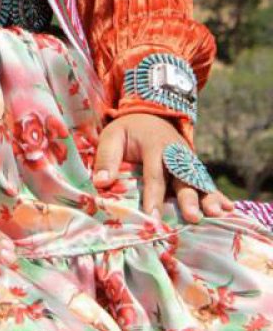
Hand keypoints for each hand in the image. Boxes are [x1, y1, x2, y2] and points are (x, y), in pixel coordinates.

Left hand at [93, 113, 234, 222]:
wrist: (151, 113)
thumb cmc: (128, 130)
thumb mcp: (112, 136)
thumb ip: (106, 158)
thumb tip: (101, 183)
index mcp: (154, 144)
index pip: (153, 172)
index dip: (153, 195)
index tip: (153, 216)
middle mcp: (175, 152)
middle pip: (182, 177)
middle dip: (188, 197)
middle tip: (193, 216)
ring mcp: (187, 160)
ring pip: (198, 179)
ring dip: (208, 197)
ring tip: (218, 214)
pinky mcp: (193, 166)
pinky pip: (205, 181)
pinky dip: (217, 194)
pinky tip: (229, 209)